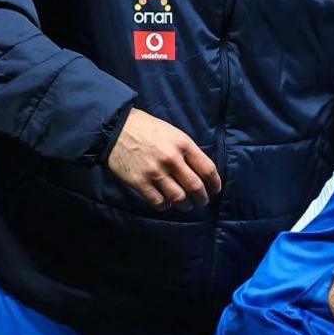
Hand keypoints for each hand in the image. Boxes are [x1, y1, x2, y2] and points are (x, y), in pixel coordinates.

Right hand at [106, 108, 221, 211]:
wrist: (118, 128)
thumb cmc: (150, 130)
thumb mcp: (175, 135)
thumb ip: (189, 152)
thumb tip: (202, 173)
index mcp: (184, 145)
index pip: (207, 170)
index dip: (215, 184)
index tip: (215, 190)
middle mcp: (172, 159)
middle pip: (195, 187)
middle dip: (202, 199)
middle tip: (202, 202)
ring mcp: (155, 172)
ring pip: (178, 198)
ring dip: (185, 205)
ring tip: (185, 205)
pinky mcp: (139, 182)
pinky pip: (158, 202)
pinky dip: (165, 206)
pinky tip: (166, 203)